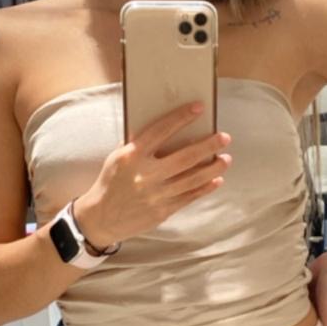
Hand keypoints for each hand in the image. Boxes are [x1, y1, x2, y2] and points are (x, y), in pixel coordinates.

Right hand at [75, 101, 231, 249]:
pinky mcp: (162, 211)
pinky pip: (189, 197)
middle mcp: (145, 175)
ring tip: (226, 159)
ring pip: (192, 179)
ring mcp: (155, 195)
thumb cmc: (111, 182)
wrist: (99, 218)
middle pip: (185, 157)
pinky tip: (216, 180)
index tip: (199, 107)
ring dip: (213, 168)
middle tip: (224, 137)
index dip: (181, 118)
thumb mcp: (117, 157)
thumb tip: (167, 127)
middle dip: (208, 145)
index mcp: (131, 156)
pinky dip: (205, 188)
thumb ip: (138, 143)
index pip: (160, 131)